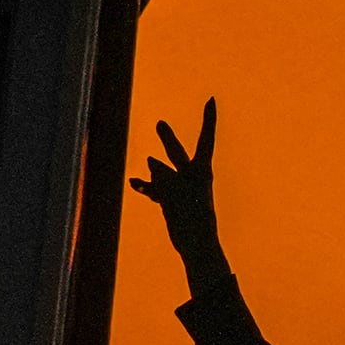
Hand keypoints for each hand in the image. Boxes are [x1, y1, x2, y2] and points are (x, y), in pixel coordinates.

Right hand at [128, 97, 221, 258]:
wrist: (196, 244)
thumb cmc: (192, 217)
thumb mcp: (176, 191)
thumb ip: (162, 174)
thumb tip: (151, 162)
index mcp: (201, 170)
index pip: (205, 138)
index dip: (208, 119)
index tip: (211, 100)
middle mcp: (192, 177)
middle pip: (177, 153)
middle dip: (168, 139)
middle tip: (160, 124)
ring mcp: (181, 190)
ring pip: (163, 172)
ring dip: (155, 166)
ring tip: (147, 158)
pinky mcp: (171, 203)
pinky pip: (156, 190)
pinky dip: (145, 186)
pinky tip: (133, 183)